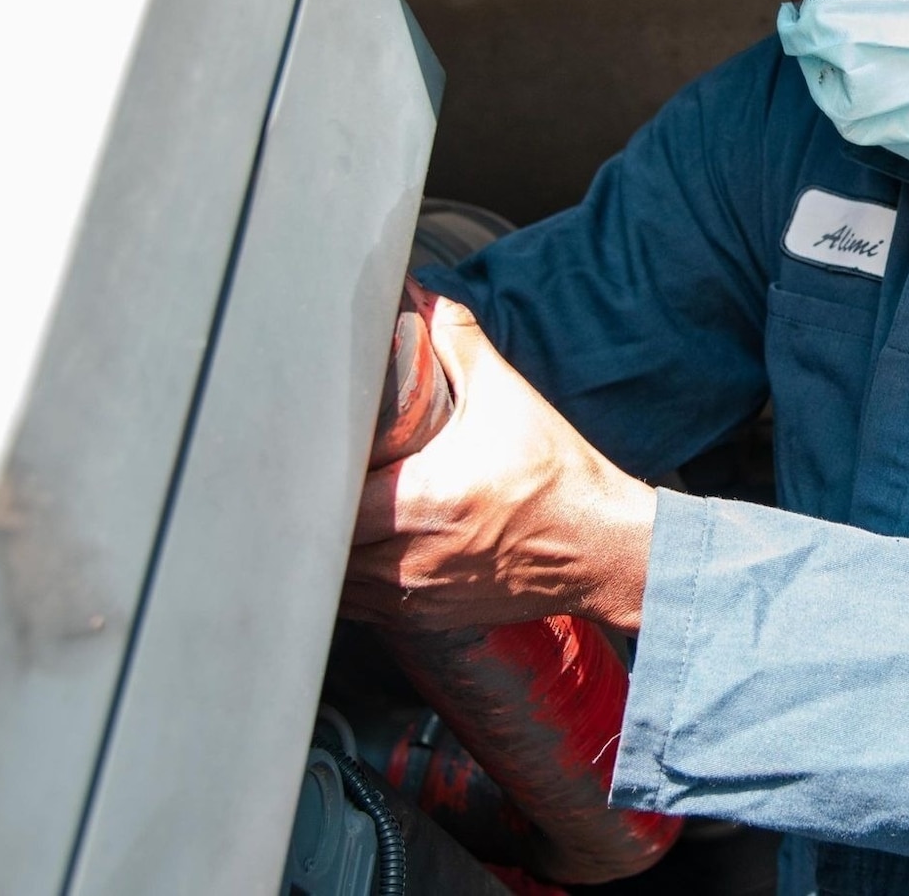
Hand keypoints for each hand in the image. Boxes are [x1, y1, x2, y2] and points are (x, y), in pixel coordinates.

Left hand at [340, 293, 657, 633]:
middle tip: (310, 479)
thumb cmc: (558, 477)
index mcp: (421, 500)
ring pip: (335, 582)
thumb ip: (459, 339)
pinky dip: (353, 581)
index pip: (324, 499)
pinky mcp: (427, 617)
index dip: (306, 476)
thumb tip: (425, 290)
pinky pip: (362, 607)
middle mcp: (409, 557)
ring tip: (330, 514)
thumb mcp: (507, 397)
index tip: (309, 454)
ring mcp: (415, 596)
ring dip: (328, 550)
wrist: (603, 546)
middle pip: (320, 543)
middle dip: (310, 511)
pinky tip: (363, 550)